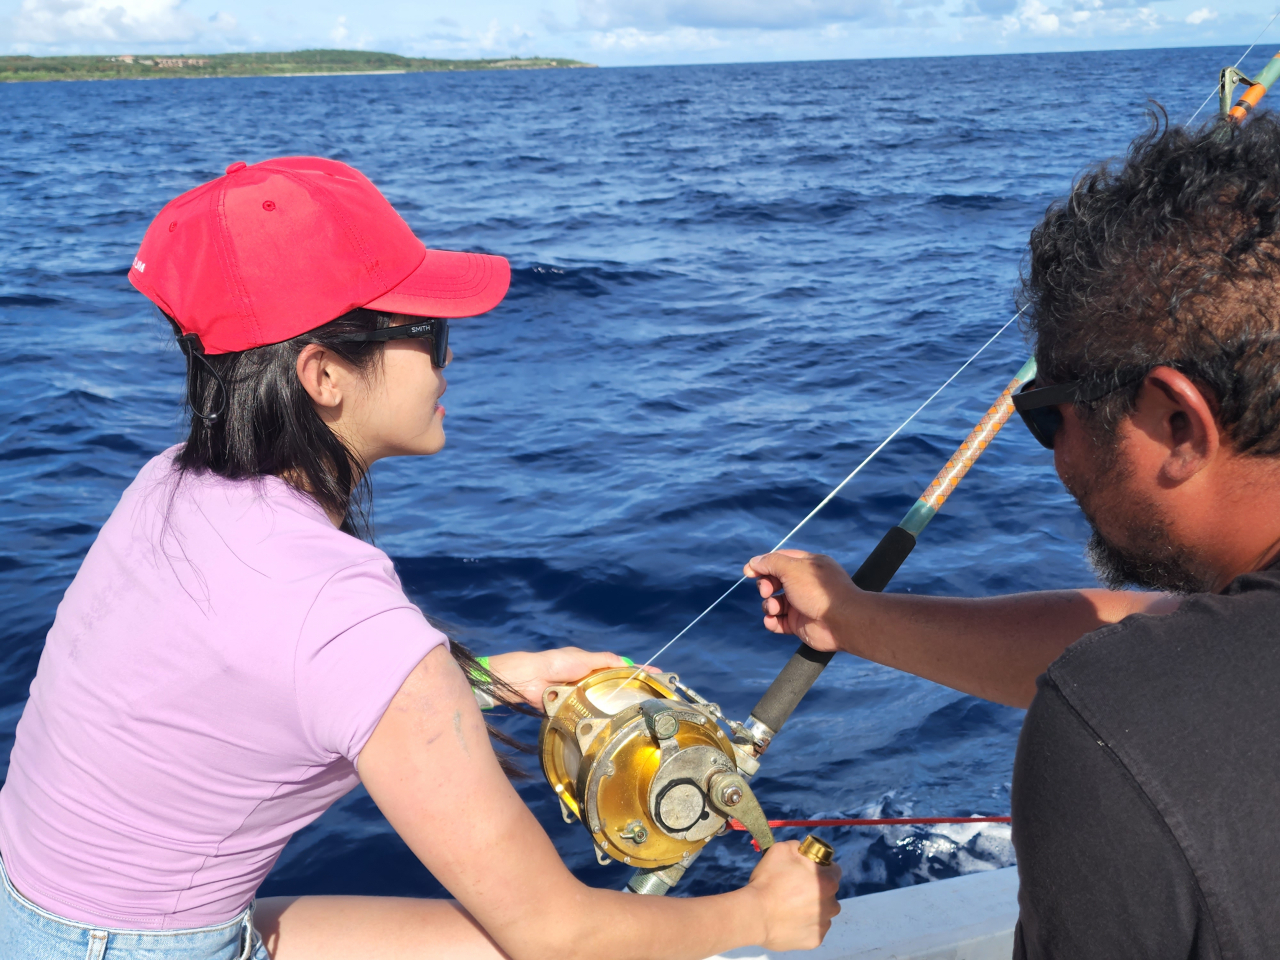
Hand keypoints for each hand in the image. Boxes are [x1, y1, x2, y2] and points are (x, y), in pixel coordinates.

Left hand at [485, 647, 642, 709]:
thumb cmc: (556, 663)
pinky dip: (599, 716)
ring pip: (604, 702)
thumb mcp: (584, 658)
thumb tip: (628, 663)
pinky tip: (612, 721)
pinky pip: (590, 713)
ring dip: (616, 706)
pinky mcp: (573, 710)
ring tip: (637, 713)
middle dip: (631, 692)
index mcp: (593, 665)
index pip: (621, 668)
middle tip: (652, 700)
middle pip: (614, 687)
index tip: (659, 677)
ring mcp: (582, 696)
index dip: (639, 673)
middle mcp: (589, 681)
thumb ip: (606, 660)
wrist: (531, 679)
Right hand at [742, 550, 860, 652]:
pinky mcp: (799, 624)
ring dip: (768, 605)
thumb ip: (771, 562)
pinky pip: (778, 622)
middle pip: (775, 581)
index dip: (763, 564)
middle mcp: (805, 584)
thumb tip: (754, 562)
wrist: (841, 622)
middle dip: (765, 585)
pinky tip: (772, 621)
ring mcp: (802, 604)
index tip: (748, 571)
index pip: (780, 560)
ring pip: (774, 602)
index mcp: (808, 565)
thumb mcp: (792, 568)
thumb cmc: (819, 591)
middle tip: (766, 591)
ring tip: (774, 609)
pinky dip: (772, 621)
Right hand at [745, 840, 841, 950]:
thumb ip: (798, 847)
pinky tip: (790, 920)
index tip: (806, 870)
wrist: (755, 914)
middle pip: (829, 892)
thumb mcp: (781, 850)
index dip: (820, 867)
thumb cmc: (768, 881)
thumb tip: (803, 851)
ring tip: (791, 906)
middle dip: (817, 889)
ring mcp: (823, 924)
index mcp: (827, 881)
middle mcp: (831, 904)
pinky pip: (814, 929)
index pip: (834, 870)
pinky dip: (806, 925)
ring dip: (813, 908)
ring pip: (823, 912)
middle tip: (795, 888)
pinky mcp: (814, 940)